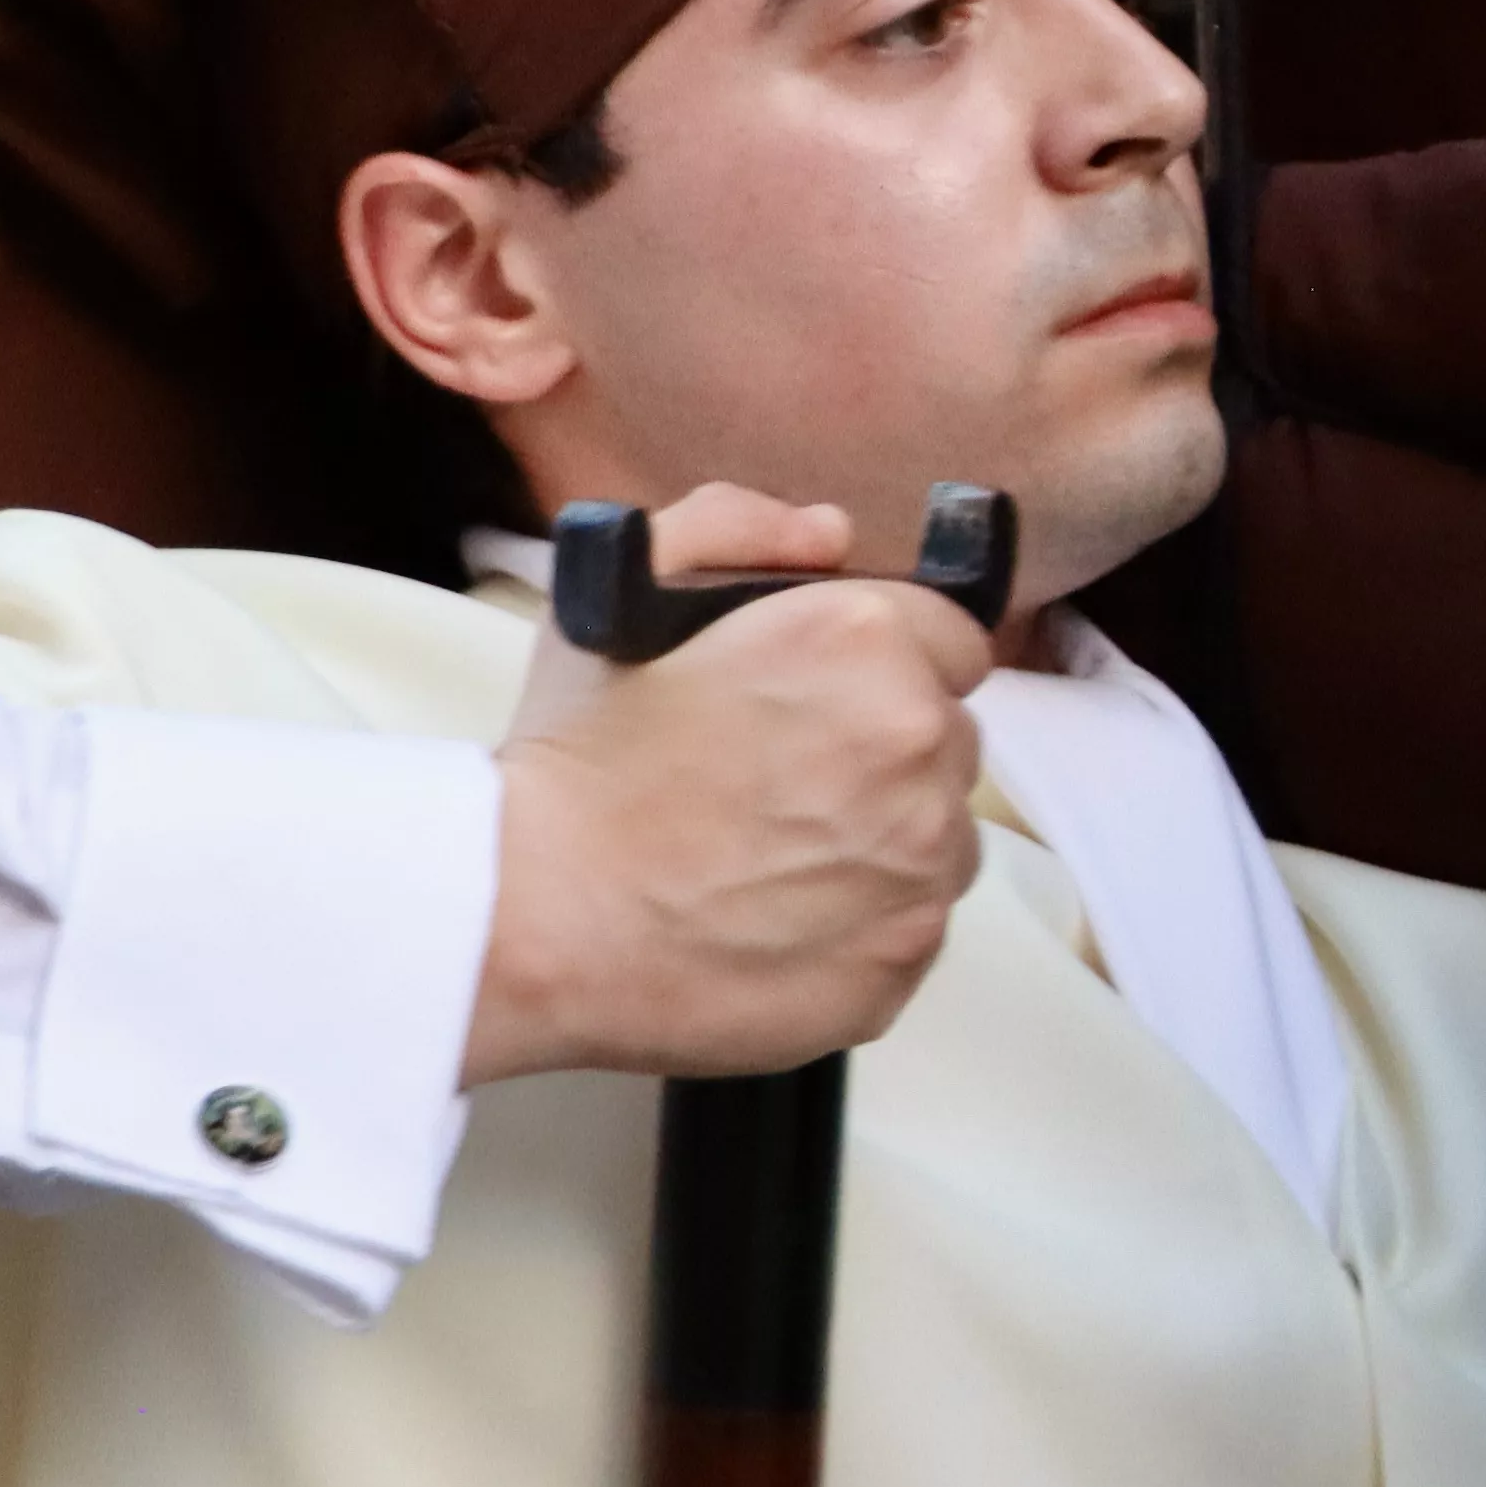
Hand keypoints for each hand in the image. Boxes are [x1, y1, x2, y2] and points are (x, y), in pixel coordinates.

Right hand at [462, 487, 997, 1084]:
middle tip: (781, 775)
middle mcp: (917, 742)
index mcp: (863, 640)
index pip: (951, 637)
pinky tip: (775, 916)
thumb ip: (737, 526)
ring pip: (939, 836)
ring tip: (772, 852)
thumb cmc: (576, 758)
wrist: (533, 918)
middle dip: (885, 748)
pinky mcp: (903, 960)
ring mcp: (920, 862)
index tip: (828, 695)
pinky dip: (865, 922)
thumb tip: (832, 534)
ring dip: (885, 837)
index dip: (889, 662)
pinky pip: (912, 925)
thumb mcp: (625, 592)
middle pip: (947, 738)